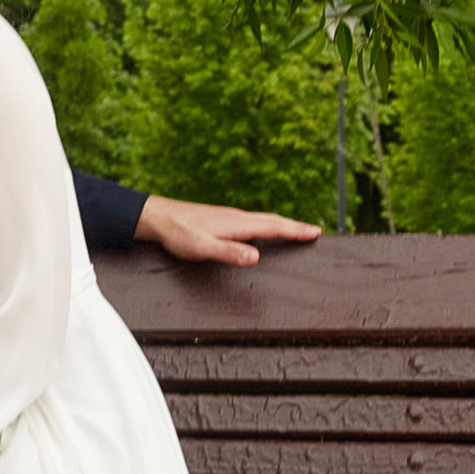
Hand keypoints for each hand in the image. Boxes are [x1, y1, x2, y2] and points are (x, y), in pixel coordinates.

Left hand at [135, 194, 323, 268]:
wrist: (159, 217)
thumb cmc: (179, 234)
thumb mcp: (203, 249)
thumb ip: (229, 253)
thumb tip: (256, 256)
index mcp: (237, 224)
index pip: (273, 227)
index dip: (295, 230)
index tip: (315, 232)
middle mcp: (237, 217)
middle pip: (272, 220)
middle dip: (294, 226)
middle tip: (314, 230)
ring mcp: (229, 216)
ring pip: (262, 219)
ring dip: (282, 224)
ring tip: (295, 230)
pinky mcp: (222, 219)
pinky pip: (252, 221)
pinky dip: (266, 224)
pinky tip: (262, 230)